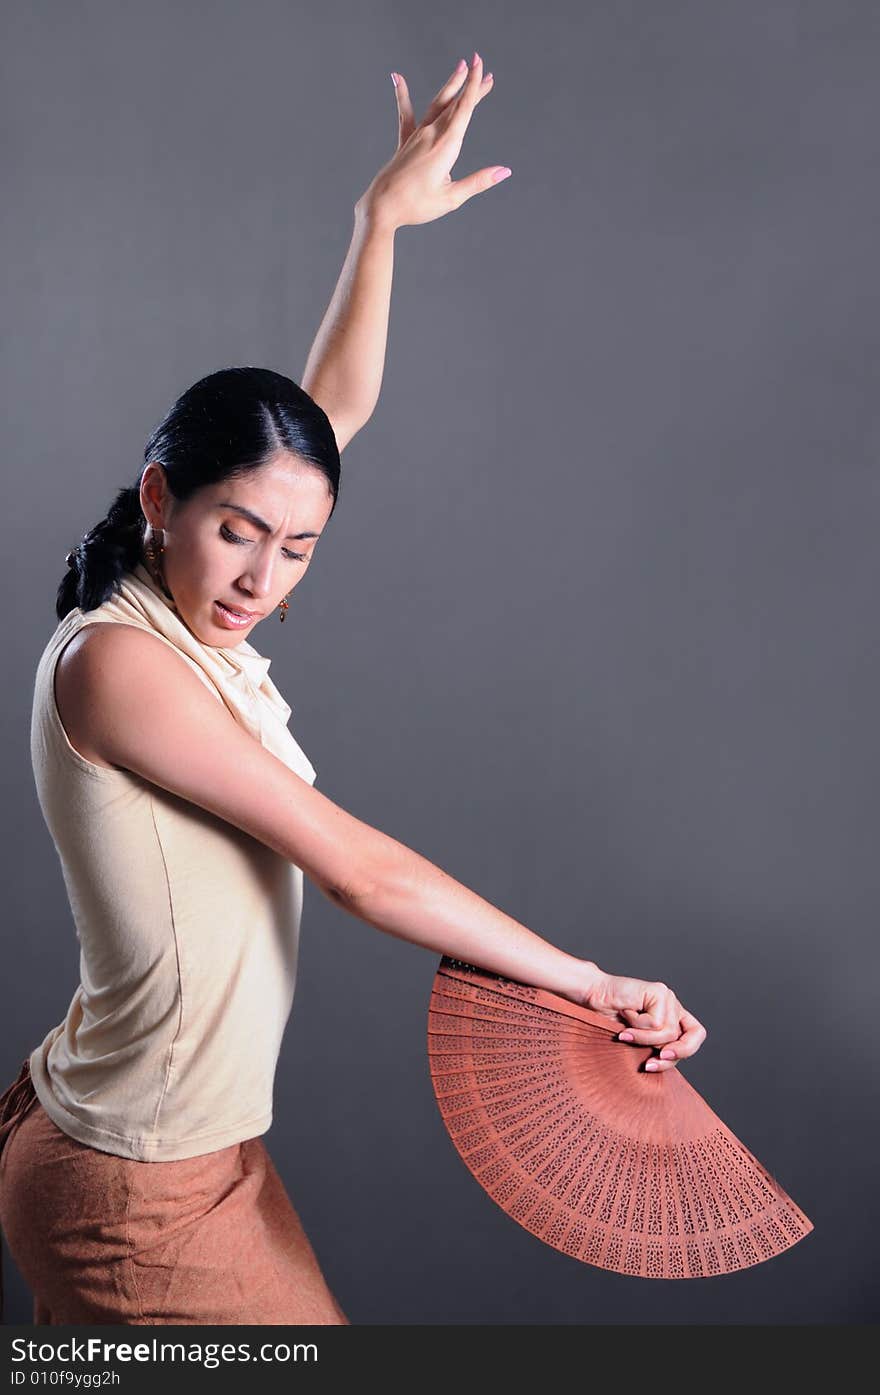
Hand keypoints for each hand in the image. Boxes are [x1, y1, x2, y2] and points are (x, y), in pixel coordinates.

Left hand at [356, 52, 510, 231]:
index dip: (474, 86)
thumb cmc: (416, 205)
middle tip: (481, 66)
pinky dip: (403, 95)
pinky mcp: (405, 142)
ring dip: (450, 86)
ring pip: (437, 105)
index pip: (464, 109)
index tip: (480, 65)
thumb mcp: (452, 197)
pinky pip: (406, 114)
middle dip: (470, 85)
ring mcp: (417, 136)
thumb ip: (478, 182)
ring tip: (460, 67)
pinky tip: (398, 77)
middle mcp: (431, 134)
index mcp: (446, 145)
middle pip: (455, 104)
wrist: (381, 207)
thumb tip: (504, 171)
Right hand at [578, 962, 707, 1073]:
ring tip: (625, 1032)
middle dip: (673, 1054)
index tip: (662, 1058)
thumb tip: (667, 1064)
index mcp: (673, 1018)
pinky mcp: (658, 991)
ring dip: (643, 1039)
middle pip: (690, 1038)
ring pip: (668, 1033)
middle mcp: (673, 1007)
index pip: (696, 1035)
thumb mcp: (639, 1041)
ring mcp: (667, 997)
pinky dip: (638, 1026)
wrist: (594, 996)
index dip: (687, 1050)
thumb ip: (656, 1048)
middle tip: (650, 1062)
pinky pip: (656, 1022)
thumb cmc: (611, 1020)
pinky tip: (625, 1014)